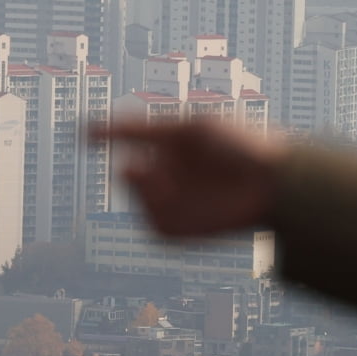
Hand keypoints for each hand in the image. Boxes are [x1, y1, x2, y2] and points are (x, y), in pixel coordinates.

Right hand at [96, 118, 285, 237]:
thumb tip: (104, 129)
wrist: (275, 184)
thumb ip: (144, 130)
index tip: (81, 132)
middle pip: (127, 169)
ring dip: (146, 189)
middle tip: (145, 167)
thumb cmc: (240, 146)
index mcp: (172, 141)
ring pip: (135, 196)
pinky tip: (175, 201)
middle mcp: (168, 169)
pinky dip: (155, 211)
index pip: (131, 134)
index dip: (106, 132)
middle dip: (133, 169)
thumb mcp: (191, 127)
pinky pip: (150, 223)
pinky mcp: (178, 228)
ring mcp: (172, 198)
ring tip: (171, 184)